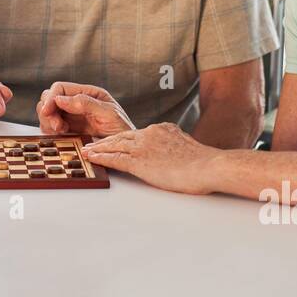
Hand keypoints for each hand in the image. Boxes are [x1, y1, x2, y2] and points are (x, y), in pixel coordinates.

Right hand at [36, 82, 133, 136]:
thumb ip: (86, 104)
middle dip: (48, 112)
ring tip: (62, 131)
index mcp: (87, 93)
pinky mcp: (69, 129)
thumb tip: (61, 99)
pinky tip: (62, 135)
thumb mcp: (109, 114)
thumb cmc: (122, 129)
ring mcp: (71, 116)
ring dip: (49, 122)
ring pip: (47, 113)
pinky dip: (50, 130)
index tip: (47, 111)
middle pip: (49, 98)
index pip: (60, 88)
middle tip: (57, 126)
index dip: (50, 98)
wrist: (126, 149)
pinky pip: (50, 126)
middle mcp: (77, 102)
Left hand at [81, 123, 219, 194]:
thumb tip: (174, 153)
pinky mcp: (140, 162)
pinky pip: (115, 159)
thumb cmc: (205, 163)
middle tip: (92, 144)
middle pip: (122, 136)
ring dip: (99, 148)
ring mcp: (144, 147)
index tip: (114, 140)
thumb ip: (176, 146)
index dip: (122, 138)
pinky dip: (101, 158)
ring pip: (115, 145)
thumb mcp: (188, 147)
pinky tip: (92, 158)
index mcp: (163, 130)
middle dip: (106, 141)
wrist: (209, 166)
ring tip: (86, 151)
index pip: (137, 133)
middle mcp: (151, 134)